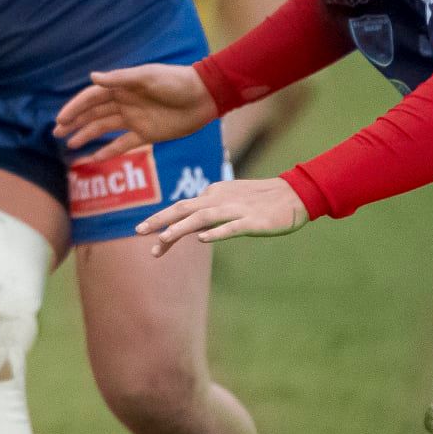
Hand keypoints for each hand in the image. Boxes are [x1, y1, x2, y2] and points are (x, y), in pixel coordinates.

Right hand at [53, 63, 216, 158]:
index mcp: (122, 87)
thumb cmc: (176, 82)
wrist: (205, 96)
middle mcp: (124, 103)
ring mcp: (134, 120)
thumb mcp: (147, 77)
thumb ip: (120, 79)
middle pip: (93, 114)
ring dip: (86, 136)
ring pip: (104, 129)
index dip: (75, 108)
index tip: (60, 120)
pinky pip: (122, 145)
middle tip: (56, 133)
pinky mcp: (147, 135)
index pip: (91, 98)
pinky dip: (108, 151)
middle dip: (74, 122)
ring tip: (69, 145)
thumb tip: (91, 78)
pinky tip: (94, 159)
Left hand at [136, 177, 308, 255]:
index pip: (181, 208)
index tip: (142, 233)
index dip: (160, 221)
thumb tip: (189, 226)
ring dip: (181, 227)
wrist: (294, 194)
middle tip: (138, 231)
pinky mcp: (253, 221)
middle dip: (159, 220)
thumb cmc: (259, 200)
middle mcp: (219, 199)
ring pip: (203, 217)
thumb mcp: (229, 201)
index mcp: (212, 194)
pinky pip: (232, 227)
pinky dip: (216, 232)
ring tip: (162, 238)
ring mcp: (236, 210)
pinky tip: (202, 239)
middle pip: (184, 208)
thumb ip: (209, 209)